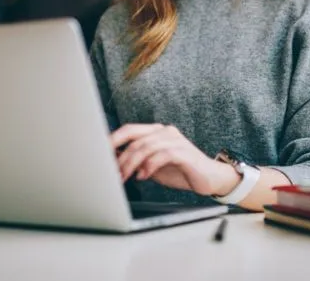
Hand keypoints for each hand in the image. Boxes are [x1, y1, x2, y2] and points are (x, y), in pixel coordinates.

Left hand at [110, 123, 239, 195]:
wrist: (210, 178)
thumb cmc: (181, 171)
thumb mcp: (153, 167)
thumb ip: (137, 161)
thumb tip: (113, 161)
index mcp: (157, 132)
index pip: (130, 130)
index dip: (113, 139)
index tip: (99, 153)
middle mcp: (165, 132)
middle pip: (136, 139)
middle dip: (120, 156)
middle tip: (113, 173)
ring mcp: (176, 140)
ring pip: (146, 147)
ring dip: (132, 163)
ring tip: (125, 177)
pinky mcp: (184, 152)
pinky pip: (162, 155)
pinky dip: (149, 166)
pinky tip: (143, 176)